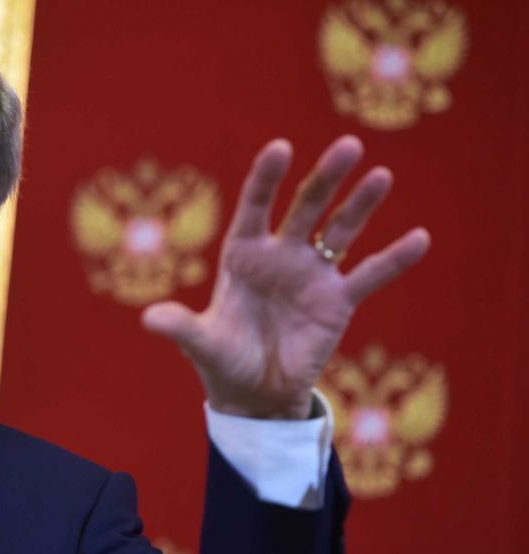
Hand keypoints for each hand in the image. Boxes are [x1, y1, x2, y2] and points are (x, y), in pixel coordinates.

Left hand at [142, 135, 429, 419]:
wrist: (253, 391)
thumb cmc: (222, 359)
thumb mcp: (200, 344)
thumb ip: (180, 327)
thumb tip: (149, 319)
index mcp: (241, 255)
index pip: (254, 208)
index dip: (265, 179)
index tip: (280, 148)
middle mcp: (279, 256)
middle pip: (304, 207)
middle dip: (324, 179)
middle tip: (347, 147)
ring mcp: (311, 275)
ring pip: (339, 231)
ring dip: (360, 205)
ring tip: (381, 175)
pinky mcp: (337, 301)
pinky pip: (369, 276)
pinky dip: (392, 260)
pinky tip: (419, 238)